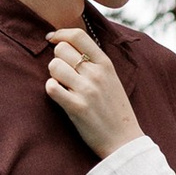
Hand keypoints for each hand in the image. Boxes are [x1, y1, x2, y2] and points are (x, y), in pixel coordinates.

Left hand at [46, 26, 141, 159]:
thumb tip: (66, 43)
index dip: (60, 34)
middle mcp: (96, 74)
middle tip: (63, 72)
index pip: (78, 35)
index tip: (52, 38)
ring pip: (54, 66)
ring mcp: (87, 90)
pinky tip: (59, 95)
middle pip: (61, 49)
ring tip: (62, 85)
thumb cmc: (114, 109)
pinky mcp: (77, 107)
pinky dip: (51, 89)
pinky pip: (51, 87)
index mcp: (106, 63)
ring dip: (53, 75)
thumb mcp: (111, 78)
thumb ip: (94, 61)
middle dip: (57, 58)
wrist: (124, 140)